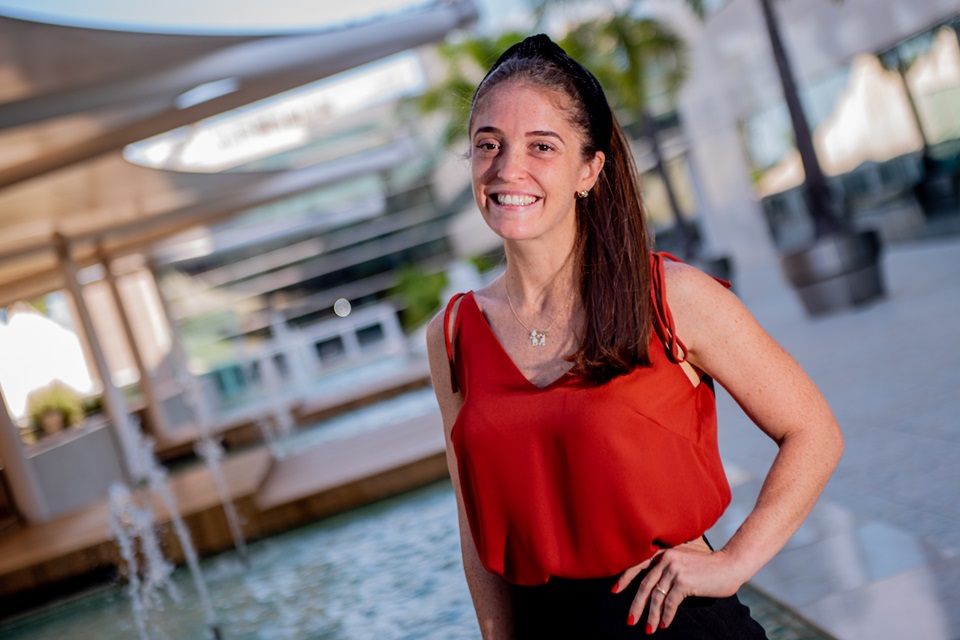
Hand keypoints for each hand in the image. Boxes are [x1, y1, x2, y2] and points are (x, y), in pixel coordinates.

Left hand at [611, 538, 744, 632]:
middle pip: (644, 585)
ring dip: (651, 615)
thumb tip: (652, 587)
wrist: (730, 565)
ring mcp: (674, 569)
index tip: (614, 591)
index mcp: (663, 552)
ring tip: (648, 628)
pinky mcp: (683, 582)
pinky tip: (665, 624)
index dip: (624, 579)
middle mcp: (666, 558)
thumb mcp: (683, 560)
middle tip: (630, 620)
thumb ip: (667, 567)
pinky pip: (670, 603)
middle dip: (636, 605)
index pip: (637, 565)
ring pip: (656, 597)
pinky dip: (666, 616)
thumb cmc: (708, 566)